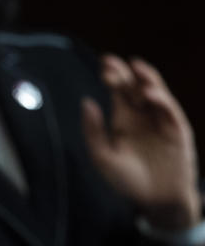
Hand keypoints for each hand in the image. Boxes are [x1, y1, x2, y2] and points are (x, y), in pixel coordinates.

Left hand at [81, 54, 200, 230]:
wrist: (156, 202)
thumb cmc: (127, 180)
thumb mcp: (103, 157)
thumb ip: (93, 131)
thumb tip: (86, 101)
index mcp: (124, 118)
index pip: (119, 90)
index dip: (113, 75)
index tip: (104, 64)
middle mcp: (143, 116)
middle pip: (135, 87)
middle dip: (124, 73)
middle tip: (111, 62)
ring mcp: (161, 122)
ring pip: (156, 93)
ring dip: (147, 79)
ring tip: (135, 67)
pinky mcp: (178, 132)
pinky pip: (170, 111)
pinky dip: (161, 100)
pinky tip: (149, 92)